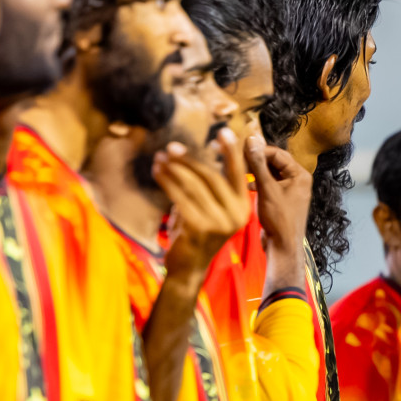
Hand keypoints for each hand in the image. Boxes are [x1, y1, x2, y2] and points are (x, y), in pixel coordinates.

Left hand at [153, 130, 251, 276]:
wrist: (188, 268)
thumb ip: (209, 187)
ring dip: (174, 168)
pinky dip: (166, 181)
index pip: (238, 174)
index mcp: (243, 207)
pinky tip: (157, 172)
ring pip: (194, 184)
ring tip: (160, 157)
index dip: (232, 152)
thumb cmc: (197, 234)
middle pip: (212, 176)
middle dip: (191, 159)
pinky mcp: (199, 227)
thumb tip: (196, 155)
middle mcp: (236, 214)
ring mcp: (219, 222)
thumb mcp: (211, 208)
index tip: (224, 132)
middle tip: (172, 147)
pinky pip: (180, 196)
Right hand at [244, 136, 311, 259]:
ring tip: (239, 172)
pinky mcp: (282, 199)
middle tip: (236, 160)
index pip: (276, 153)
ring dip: (254, 172)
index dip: (257, 151)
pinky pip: (269, 184)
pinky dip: (258, 183)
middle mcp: (298, 180)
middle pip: (273, 162)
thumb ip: (258, 164)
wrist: (283, 247)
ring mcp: (291, 190)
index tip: (239, 151)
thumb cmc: (279, 220)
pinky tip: (247, 186)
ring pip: (269, 173)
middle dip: (255, 161)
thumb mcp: (266, 189)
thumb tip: (251, 139)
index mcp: (300, 174)